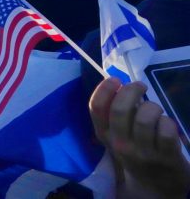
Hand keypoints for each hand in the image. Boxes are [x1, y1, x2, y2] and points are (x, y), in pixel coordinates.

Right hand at [89, 78, 189, 197]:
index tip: (115, 80)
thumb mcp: (116, 136)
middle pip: (121, 108)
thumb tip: (117, 83)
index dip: (104, 89)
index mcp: (105, 135)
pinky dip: (168, 122)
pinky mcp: (166, 157)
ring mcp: (143, 152)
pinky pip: (167, 130)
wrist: (154, 186)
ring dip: (153, 107)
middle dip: (132, 90)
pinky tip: (166, 126)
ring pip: (146, 117)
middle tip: (140, 87)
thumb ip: (113, 114)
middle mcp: (120, 144)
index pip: (96, 108)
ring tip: (155, 110)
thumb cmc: (134, 152)